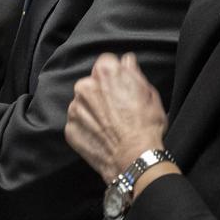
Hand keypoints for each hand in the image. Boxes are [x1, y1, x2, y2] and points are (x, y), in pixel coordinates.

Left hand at [65, 52, 167, 183]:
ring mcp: (75, 108)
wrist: (136, 159)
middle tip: (118, 108)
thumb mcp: (149, 92)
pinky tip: (102, 135)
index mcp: (105, 71)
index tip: (122, 87)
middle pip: (92, 82)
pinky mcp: (70, 128)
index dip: (116, 75)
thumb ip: (133, 72)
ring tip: (110, 125)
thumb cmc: (146, 125)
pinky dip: (87, 127)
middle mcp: (85, 86)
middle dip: (102, 91)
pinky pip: (78, 122)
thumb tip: (126, 60)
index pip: (107, 62)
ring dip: (93, 110)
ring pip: (83, 103)